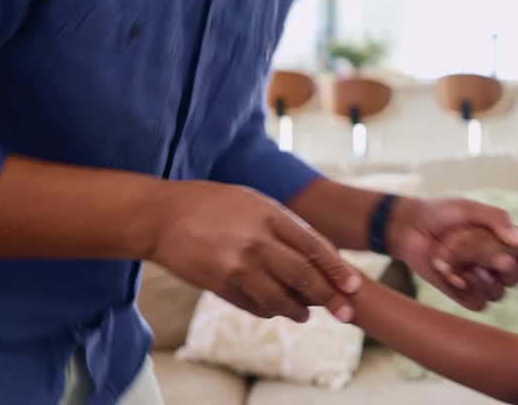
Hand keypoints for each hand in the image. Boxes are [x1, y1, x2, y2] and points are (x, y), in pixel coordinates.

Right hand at [151, 181, 361, 323]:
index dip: (338, 270)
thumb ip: (286, 227)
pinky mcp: (219, 286)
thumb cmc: (213, 205)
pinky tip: (276, 309)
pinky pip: (254, 306)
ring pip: (280, 299)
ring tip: (306, 314)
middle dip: (329, 297)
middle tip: (344, 312)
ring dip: (299, 311)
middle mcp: (256, 242)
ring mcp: (236, 266)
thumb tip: (318, 257)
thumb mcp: (254, 202)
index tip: (354, 285)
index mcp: (269, 215)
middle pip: (304, 277)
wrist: (162, 217)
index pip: (314, 247)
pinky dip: (269, 311)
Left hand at [388, 197, 517, 310]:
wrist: (409, 227)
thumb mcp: (470, 210)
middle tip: (502, 262)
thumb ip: (496, 220)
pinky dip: (470, 292)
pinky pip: (477, 303)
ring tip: (474, 269)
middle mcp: (490, 264)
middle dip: (509, 273)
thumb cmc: (440, 213)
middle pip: (513, 280)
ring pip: (498, 294)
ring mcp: (476, 279)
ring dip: (489, 283)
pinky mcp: (459, 292)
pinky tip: (457, 277)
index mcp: (499, 244)